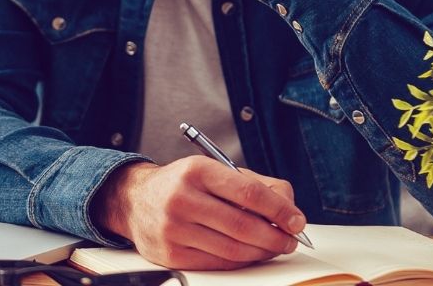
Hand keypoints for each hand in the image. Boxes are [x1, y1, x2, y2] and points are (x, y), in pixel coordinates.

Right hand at [93, 157, 306, 269]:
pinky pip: (217, 263)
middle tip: (290, 239)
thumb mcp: (214, 170)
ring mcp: (174, 229)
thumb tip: (288, 206)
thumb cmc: (183, 184)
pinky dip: (241, 261)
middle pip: (242, 224)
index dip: (279, 209)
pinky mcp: (171, 254)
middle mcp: (182, 198)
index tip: (296, 220)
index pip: (248, 192)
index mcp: (197, 171)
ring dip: (261, 251)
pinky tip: (250, 254)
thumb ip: (255, 184)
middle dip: (275, 236)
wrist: (135, 200)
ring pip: (232, 249)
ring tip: (274, 246)